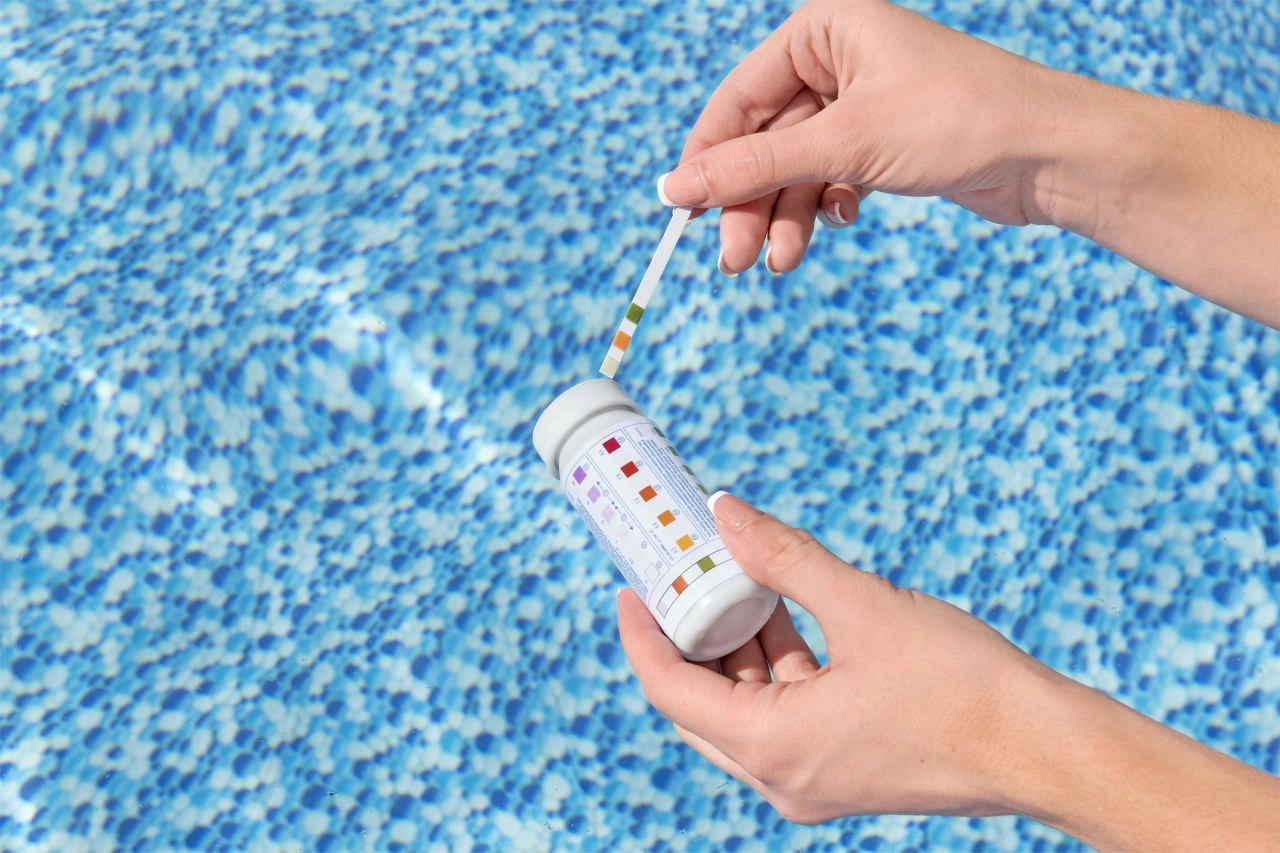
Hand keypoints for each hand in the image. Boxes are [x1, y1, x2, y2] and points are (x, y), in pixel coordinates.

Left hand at [617, 493, 1279, 844]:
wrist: (1043, 746)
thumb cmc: (963, 684)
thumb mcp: (863, 605)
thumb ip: (785, 557)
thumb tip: (727, 512)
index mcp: (772, 746)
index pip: (670, 690)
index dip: (641, 633)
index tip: (630, 585)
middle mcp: (782, 776)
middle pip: (699, 704)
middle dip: (685, 636)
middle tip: (676, 578)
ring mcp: (812, 779)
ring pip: (743, 708)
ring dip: (734, 646)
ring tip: (734, 578)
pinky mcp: (842, 769)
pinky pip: (784, 715)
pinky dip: (775, 666)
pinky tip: (784, 609)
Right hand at [660, 0, 1279, 324]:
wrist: (1052, 154)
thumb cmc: (960, 119)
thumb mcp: (844, 144)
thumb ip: (754, 168)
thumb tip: (676, 190)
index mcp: (824, 31)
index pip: (739, 98)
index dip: (708, 157)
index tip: (681, 210)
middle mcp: (840, 61)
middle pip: (765, 140)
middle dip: (749, 201)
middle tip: (733, 260)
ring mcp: (863, 103)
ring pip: (796, 167)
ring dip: (784, 217)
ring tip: (780, 262)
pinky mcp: (886, 142)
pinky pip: (830, 178)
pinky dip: (824, 208)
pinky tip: (840, 223)